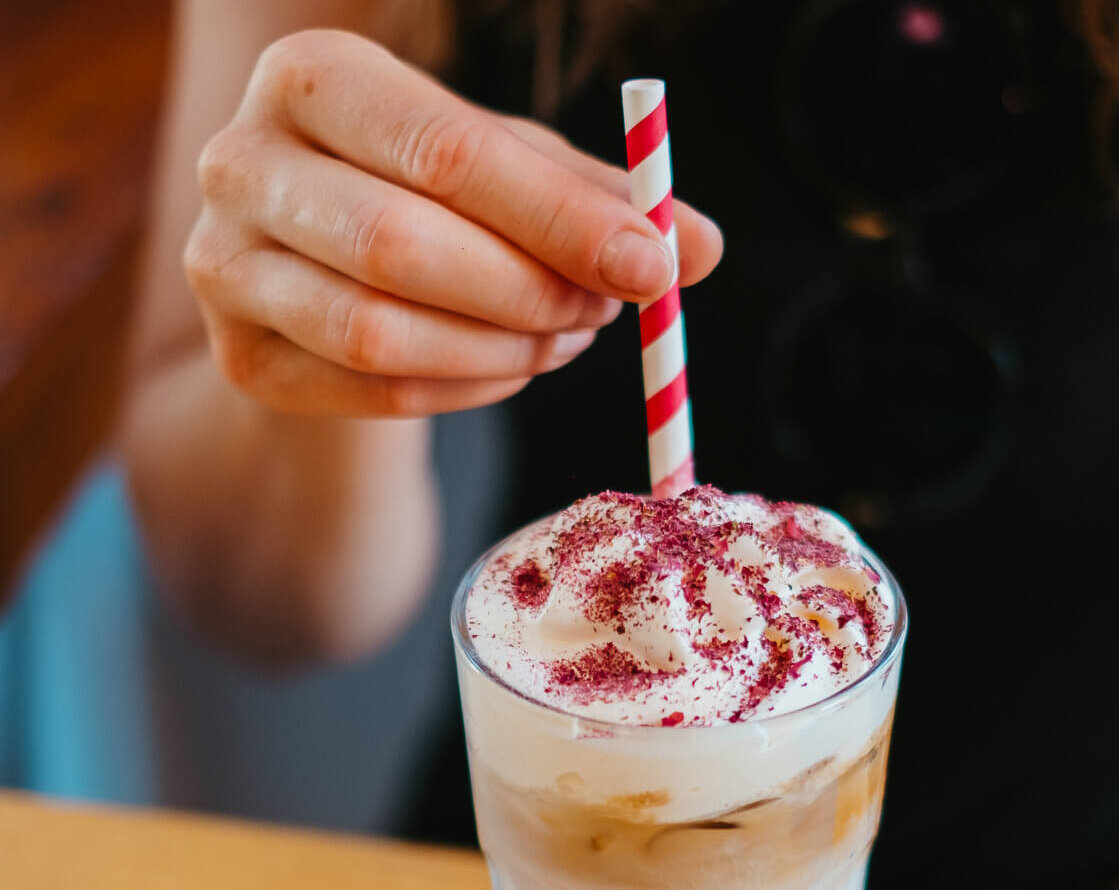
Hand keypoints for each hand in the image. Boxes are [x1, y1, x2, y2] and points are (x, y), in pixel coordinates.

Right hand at [184, 28, 722, 416]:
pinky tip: (509, 367)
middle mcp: (240, 162)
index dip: (559, 218)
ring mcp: (223, 266)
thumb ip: (600, 200)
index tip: (653, 266)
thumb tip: (704, 246)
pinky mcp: (242, 359)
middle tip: (604, 313)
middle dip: (526, 292)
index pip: (445, 152)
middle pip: (399, 247)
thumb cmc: (430, 199)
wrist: (322, 268)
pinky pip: (375, 392)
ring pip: (379, 333)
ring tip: (562, 339)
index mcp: (314, 78)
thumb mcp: (510, 173)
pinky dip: (466, 390)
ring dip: (500, 351)